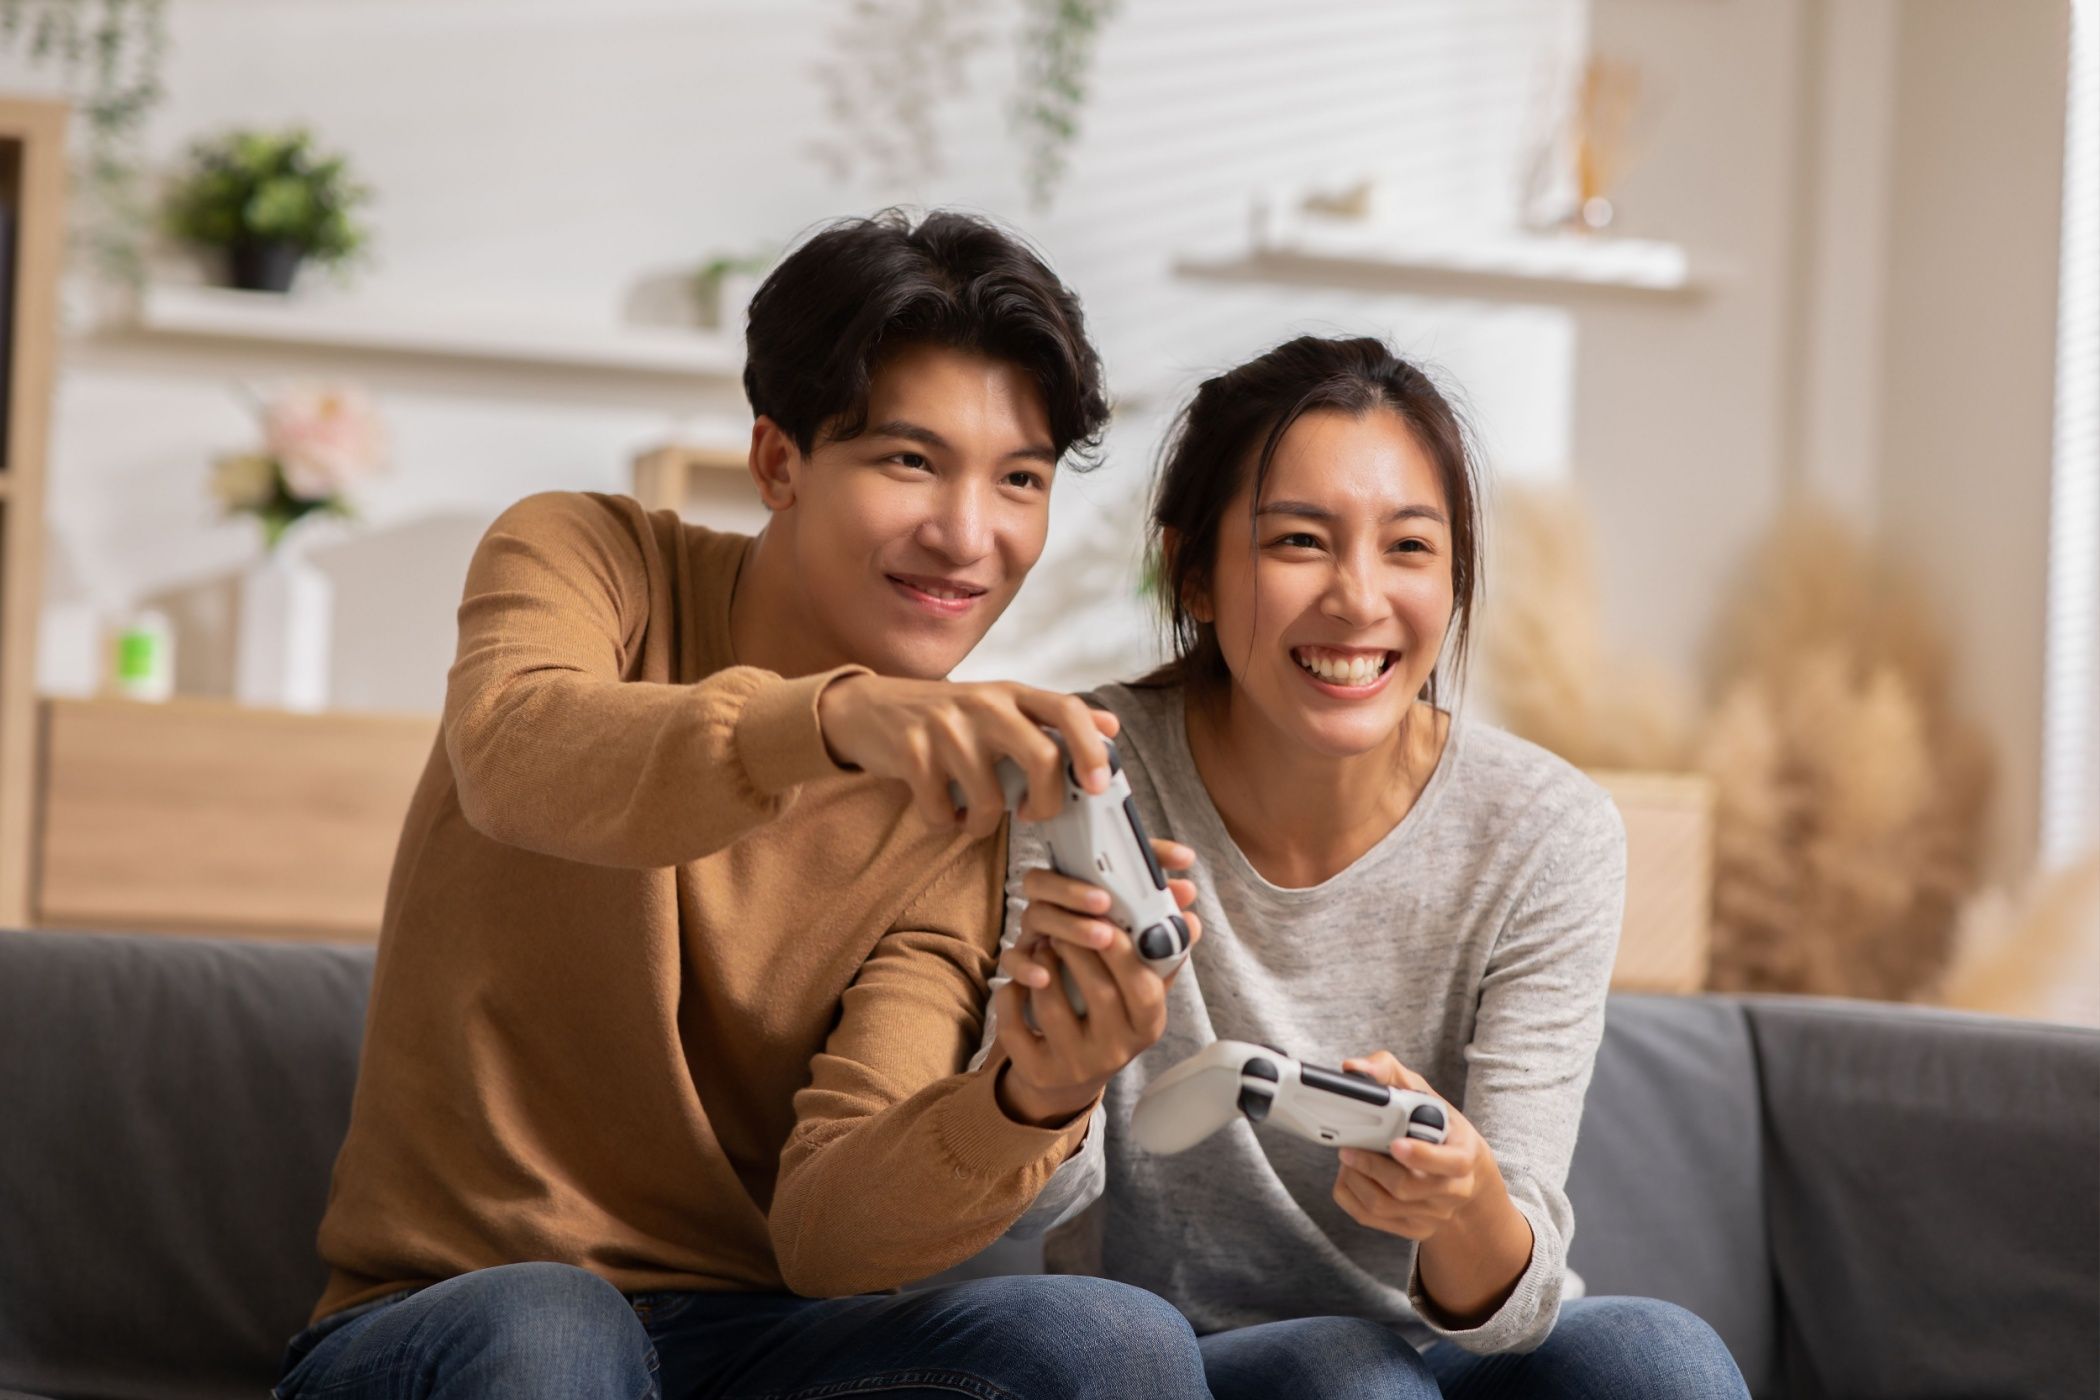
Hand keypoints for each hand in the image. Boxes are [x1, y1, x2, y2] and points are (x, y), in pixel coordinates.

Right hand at [816, 675, 1117, 839]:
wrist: (869, 708)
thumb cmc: (947, 717)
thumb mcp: (1000, 707)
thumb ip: (1052, 719)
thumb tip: (1111, 727)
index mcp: (1011, 693)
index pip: (1066, 709)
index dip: (1091, 748)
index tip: (1099, 785)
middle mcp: (983, 704)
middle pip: (1041, 758)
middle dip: (1048, 802)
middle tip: (1035, 815)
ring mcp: (946, 727)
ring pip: (991, 799)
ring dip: (984, 823)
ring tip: (974, 814)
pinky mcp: (912, 752)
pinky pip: (944, 813)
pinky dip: (946, 823)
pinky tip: (943, 809)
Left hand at [992, 839, 1201, 1125]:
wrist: (1070, 1079)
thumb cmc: (1111, 1019)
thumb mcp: (1138, 995)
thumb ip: (1160, 953)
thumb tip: (1189, 913)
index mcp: (1146, 1027)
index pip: (1142, 990)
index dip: (1123, 953)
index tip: (1104, 921)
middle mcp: (1114, 1051)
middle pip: (1098, 993)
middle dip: (1078, 949)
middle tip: (1063, 926)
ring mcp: (1074, 1065)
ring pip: (1053, 1007)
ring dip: (1044, 967)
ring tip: (1043, 947)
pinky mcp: (1037, 1071)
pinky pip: (1014, 1026)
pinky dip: (1012, 994)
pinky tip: (1020, 981)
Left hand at [1330, 1051, 1500, 1242]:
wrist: (1462, 1175)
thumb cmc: (1439, 1128)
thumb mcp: (1425, 1095)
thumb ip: (1390, 1073)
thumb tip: (1354, 1068)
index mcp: (1464, 1155)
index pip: (1449, 1162)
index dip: (1421, 1155)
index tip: (1394, 1144)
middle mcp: (1454, 1190)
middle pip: (1406, 1188)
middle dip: (1371, 1166)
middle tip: (1348, 1147)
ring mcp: (1434, 1214)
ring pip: (1383, 1206)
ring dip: (1356, 1180)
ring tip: (1348, 1156)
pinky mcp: (1414, 1229)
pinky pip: (1371, 1219)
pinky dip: (1351, 1195)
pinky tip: (1350, 1175)